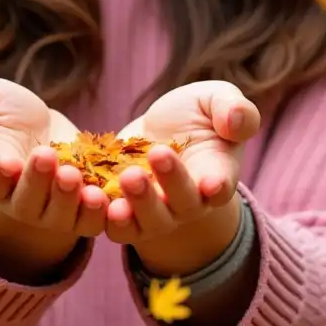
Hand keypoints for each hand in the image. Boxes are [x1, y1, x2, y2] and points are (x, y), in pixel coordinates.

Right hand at [0, 76, 108, 238]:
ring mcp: (54, 209)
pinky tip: (111, 195)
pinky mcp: (84, 208)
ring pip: (61, 216)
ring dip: (70, 201)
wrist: (40, 127)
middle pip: (27, 203)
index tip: (6, 162)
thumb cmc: (4, 112)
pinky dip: (103, 213)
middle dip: (37, 182)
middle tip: (47, 156)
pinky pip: (93, 220)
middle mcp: (21, 200)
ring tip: (79, 177)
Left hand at [105, 81, 259, 247]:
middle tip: (157, 153)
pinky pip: (114, 224)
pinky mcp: (122, 213)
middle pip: (182, 205)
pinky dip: (100, 215)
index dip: (218, 187)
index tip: (212, 183)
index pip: (221, 186)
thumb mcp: (216, 100)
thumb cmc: (196, 115)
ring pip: (146, 222)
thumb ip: (235, 110)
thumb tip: (236, 121)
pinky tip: (89, 193)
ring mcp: (154, 213)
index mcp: (216, 175)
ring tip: (126, 179)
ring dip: (137, 206)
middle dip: (171, 183)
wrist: (157, 130)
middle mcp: (187, 203)